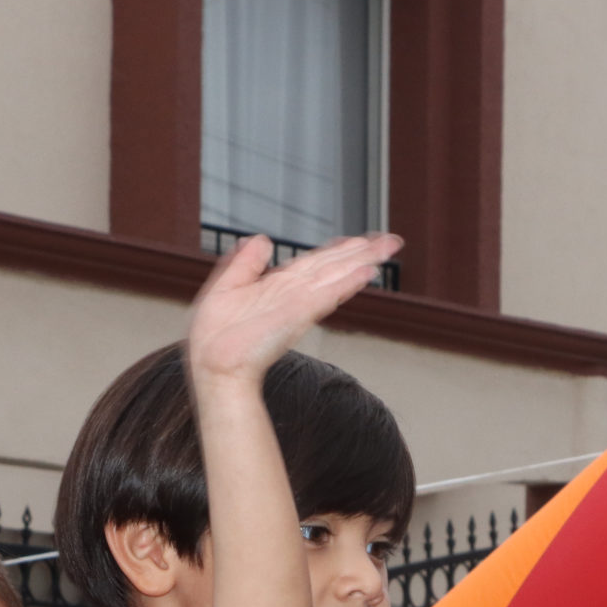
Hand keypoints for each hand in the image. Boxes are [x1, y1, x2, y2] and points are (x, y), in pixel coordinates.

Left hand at [185, 233, 401, 388]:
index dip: (338, 250)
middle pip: (334, 267)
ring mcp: (298, 305)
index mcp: (279, 287)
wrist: (213, 367)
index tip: (359, 240)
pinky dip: (346, 284)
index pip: (315, 263)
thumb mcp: (226, 287)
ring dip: (363, 261)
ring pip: (336, 277)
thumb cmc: (217, 338)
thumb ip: (246, 263)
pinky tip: (366, 272)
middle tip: (392, 241)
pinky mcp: (296, 316)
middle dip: (363, 252)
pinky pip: (325, 295)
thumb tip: (263, 239)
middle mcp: (294, 294)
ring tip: (388, 249)